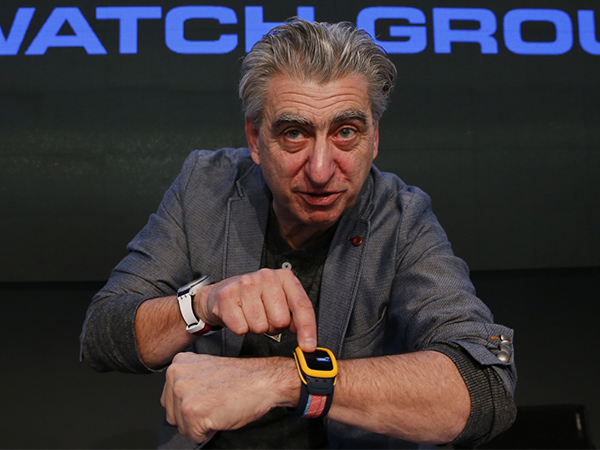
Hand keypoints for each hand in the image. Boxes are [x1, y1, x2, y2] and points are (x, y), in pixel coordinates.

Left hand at [161, 352, 298, 442]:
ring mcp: (182, 393)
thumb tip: (174, 402)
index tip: (207, 395)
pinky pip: (194, 437)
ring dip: (201, 424)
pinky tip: (220, 414)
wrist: (263, 380)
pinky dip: (208, 432)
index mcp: (179, 364)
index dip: (191, 403)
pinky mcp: (192, 411)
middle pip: (172, 415)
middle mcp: (176, 375)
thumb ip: (186, 381)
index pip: (169, 399)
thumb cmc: (240, 378)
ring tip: (218, 406)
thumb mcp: (204, 371)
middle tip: (214, 401)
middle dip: (193, 415)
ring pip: (182, 427)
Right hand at [196, 269, 316, 351]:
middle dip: (274, 326)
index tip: (308, 347)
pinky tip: (238, 315)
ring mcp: (245, 284)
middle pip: (281, 320)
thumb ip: (296, 315)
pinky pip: (241, 329)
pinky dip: (240, 328)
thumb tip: (307, 339)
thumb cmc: (255, 298)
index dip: (307, 329)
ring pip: (260, 327)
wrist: (222, 294)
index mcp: (284, 277)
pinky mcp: (227, 296)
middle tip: (265, 316)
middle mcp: (266, 276)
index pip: (301, 305)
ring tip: (250, 315)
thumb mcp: (280, 300)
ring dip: (256, 327)